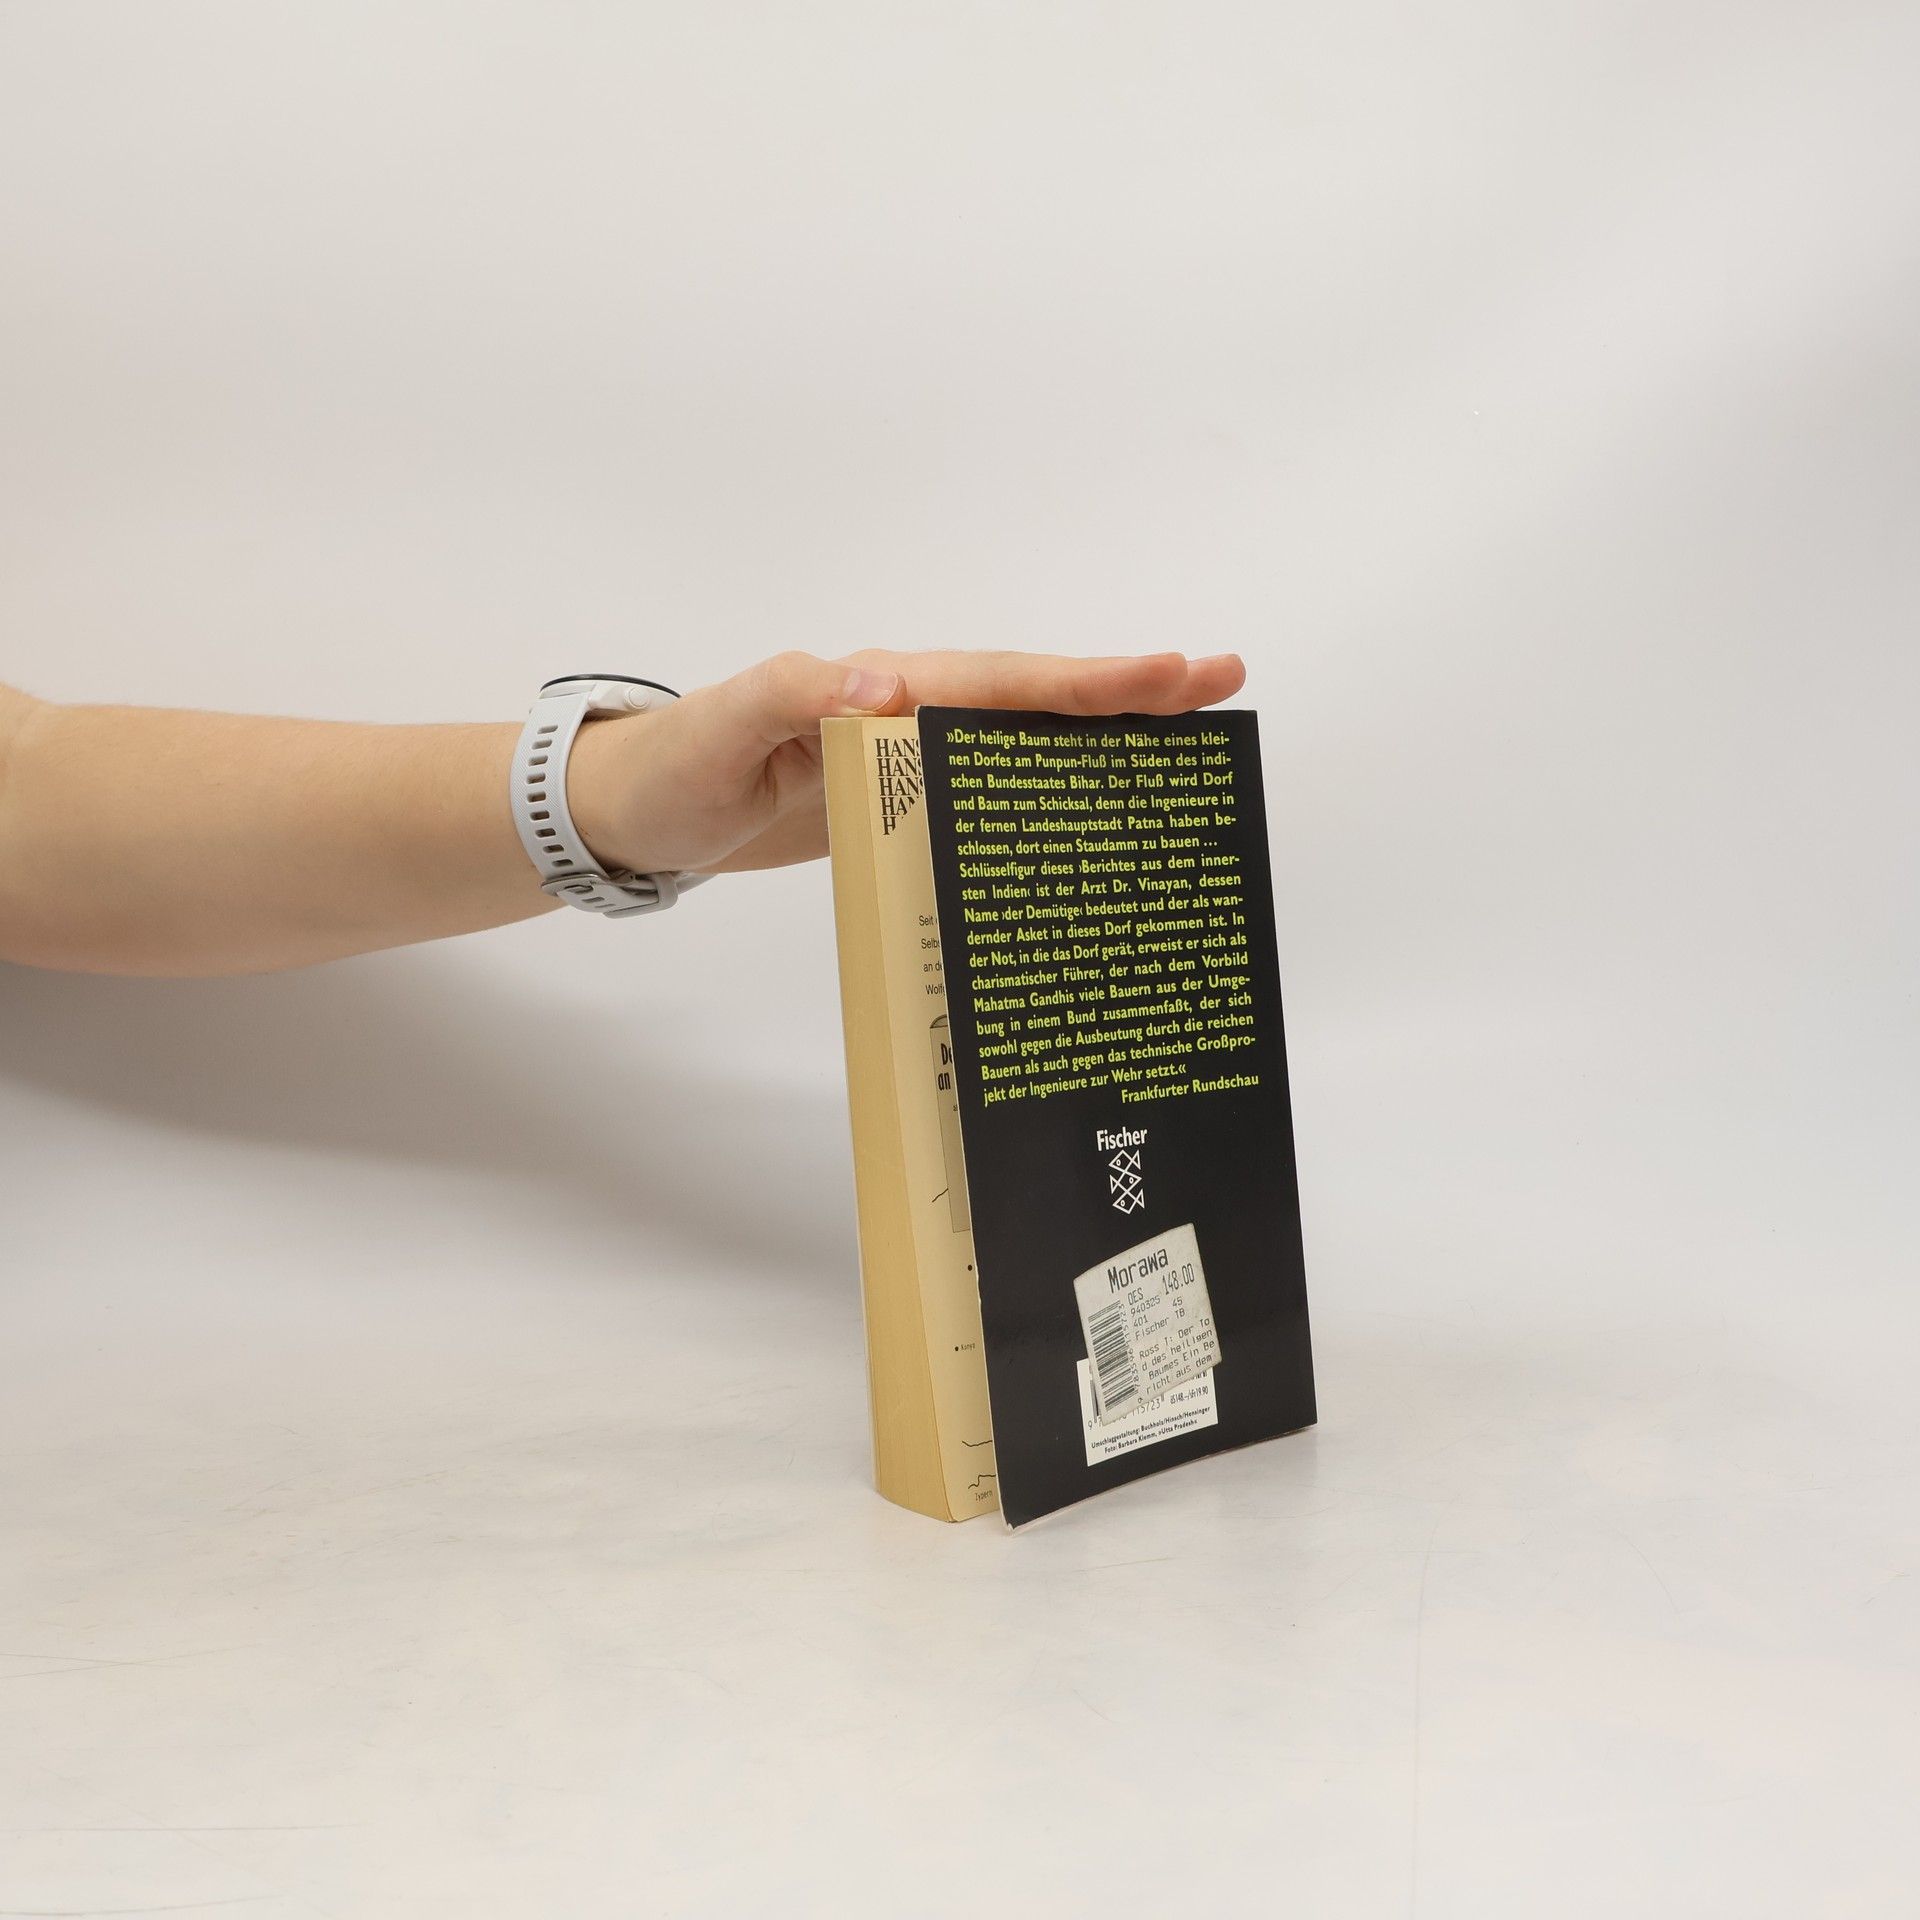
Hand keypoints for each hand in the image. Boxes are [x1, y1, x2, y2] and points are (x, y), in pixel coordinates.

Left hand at [565, 648, 1246, 875]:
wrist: (639, 813)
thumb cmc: (676, 770)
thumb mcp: (722, 731)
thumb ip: (793, 696)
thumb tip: (885, 685)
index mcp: (880, 686)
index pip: (1001, 681)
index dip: (1087, 680)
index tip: (1172, 673)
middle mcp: (907, 708)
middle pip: (1035, 697)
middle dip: (1129, 691)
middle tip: (1223, 685)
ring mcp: (908, 752)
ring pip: (1025, 735)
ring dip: (1105, 733)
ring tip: (1192, 739)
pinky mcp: (901, 795)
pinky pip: (992, 781)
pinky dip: (1052, 782)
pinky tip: (1095, 804)